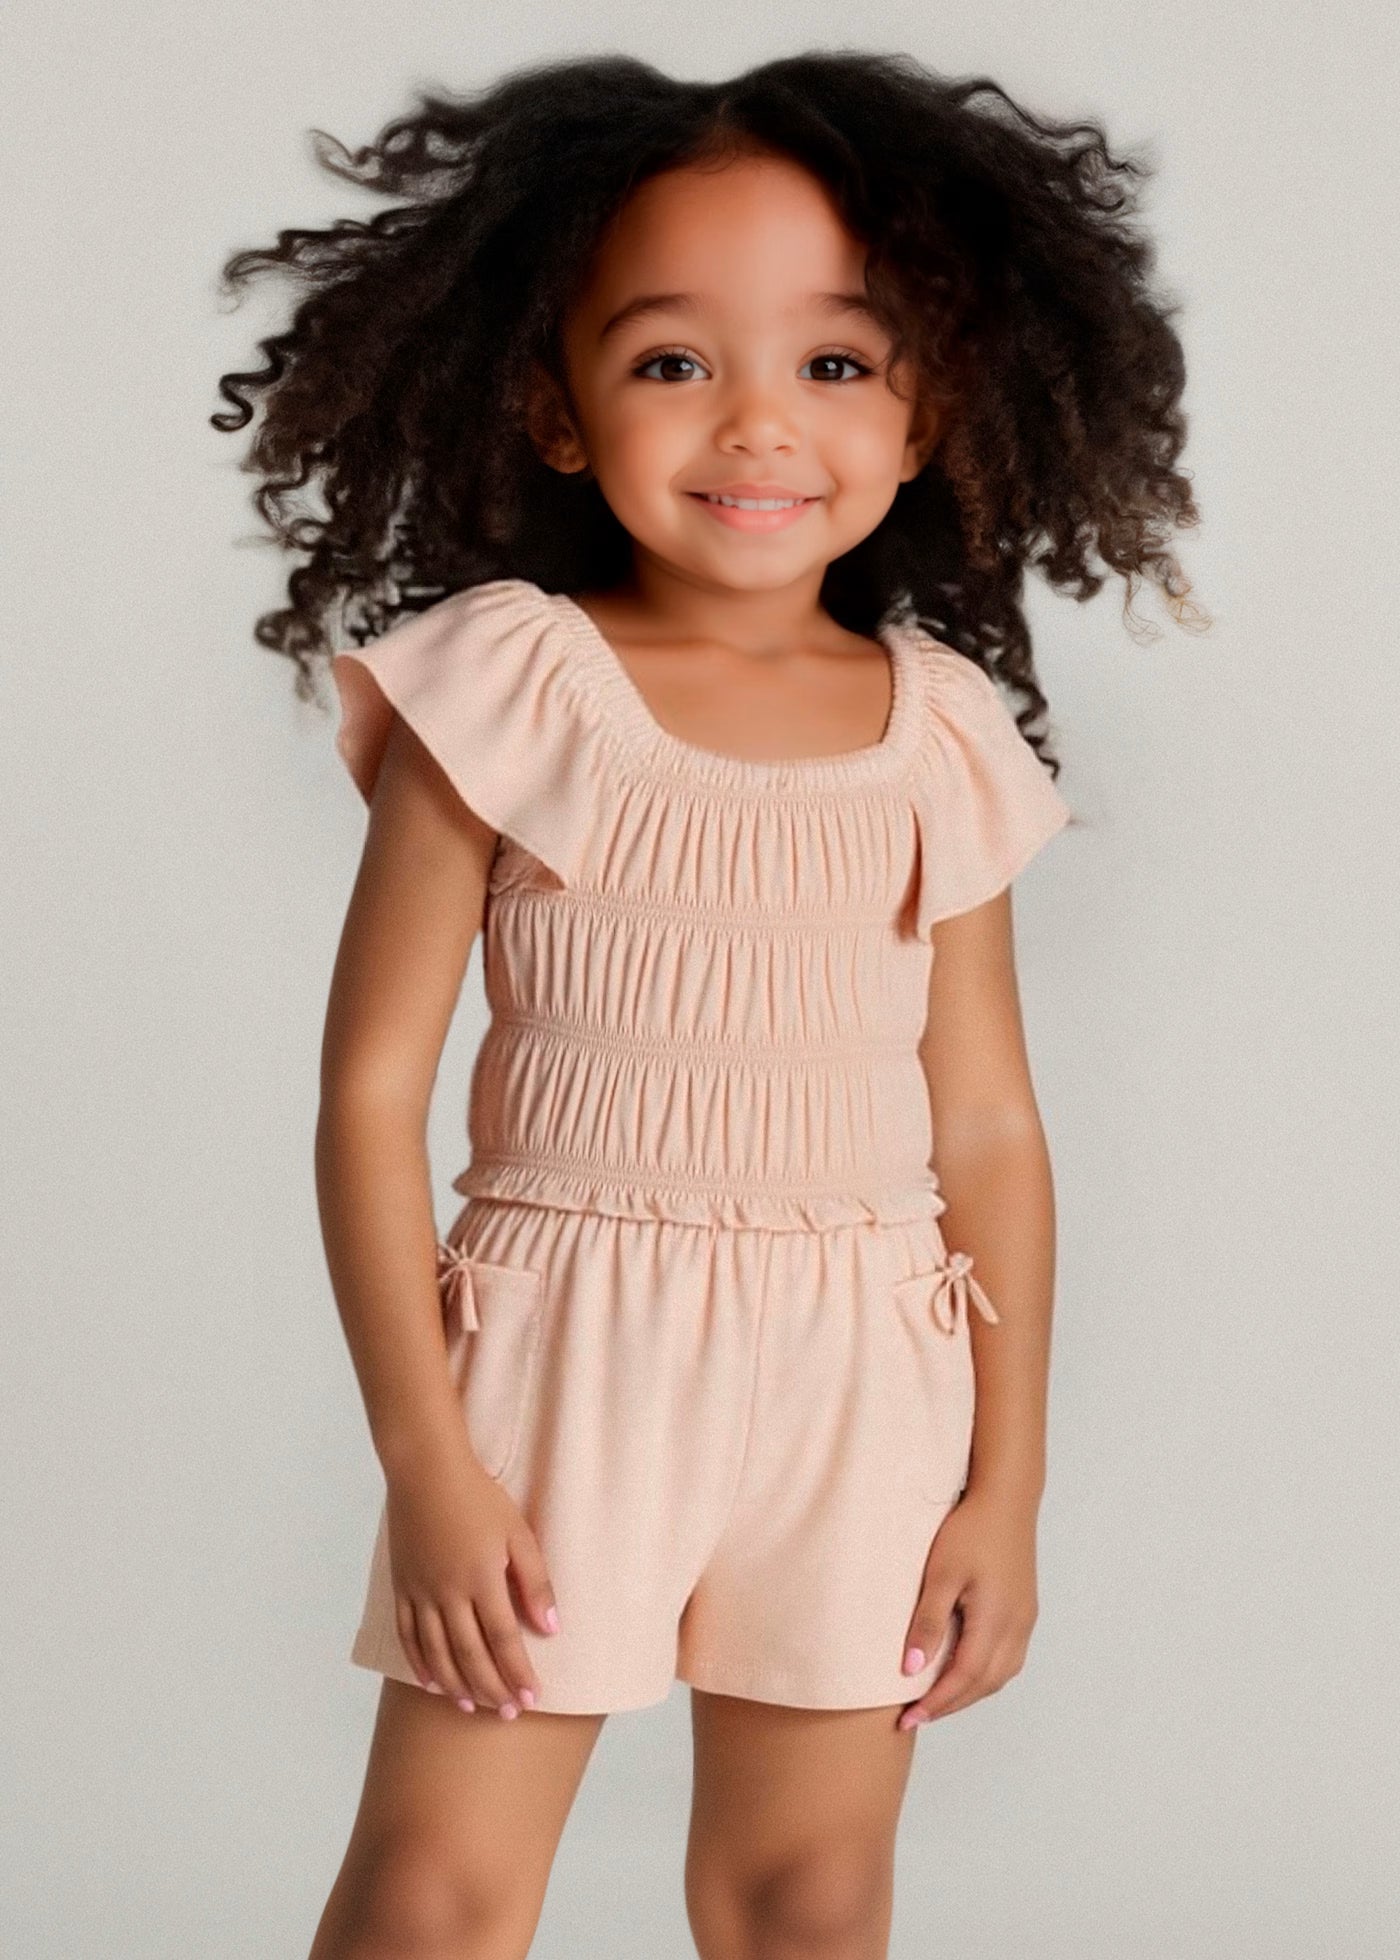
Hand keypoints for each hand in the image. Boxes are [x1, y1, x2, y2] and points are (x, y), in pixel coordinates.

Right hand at [384, 1443, 560, 1716]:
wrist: (425, 1470)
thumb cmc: (479, 1497)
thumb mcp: (518, 1533)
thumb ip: (535, 1581)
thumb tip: (551, 1629)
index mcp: (481, 1578)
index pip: (504, 1639)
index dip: (518, 1672)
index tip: (534, 1697)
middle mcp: (448, 1592)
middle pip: (471, 1654)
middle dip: (492, 1688)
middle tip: (509, 1713)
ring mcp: (420, 1591)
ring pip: (438, 1652)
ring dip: (457, 1684)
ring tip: (474, 1706)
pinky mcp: (401, 1586)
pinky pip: (408, 1635)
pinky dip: (420, 1663)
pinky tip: (433, 1683)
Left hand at [896, 1485, 1038, 1728]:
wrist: (1006, 1499)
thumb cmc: (970, 1530)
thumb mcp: (940, 1574)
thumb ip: (928, 1623)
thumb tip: (910, 1669)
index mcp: (996, 1620)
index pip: (964, 1678)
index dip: (936, 1703)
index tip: (908, 1718)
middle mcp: (1017, 1626)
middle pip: (984, 1684)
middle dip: (950, 1705)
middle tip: (915, 1716)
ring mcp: (1025, 1619)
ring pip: (1000, 1675)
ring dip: (968, 1692)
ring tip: (935, 1700)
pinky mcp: (1025, 1610)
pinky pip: (1008, 1658)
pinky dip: (983, 1674)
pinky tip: (963, 1670)